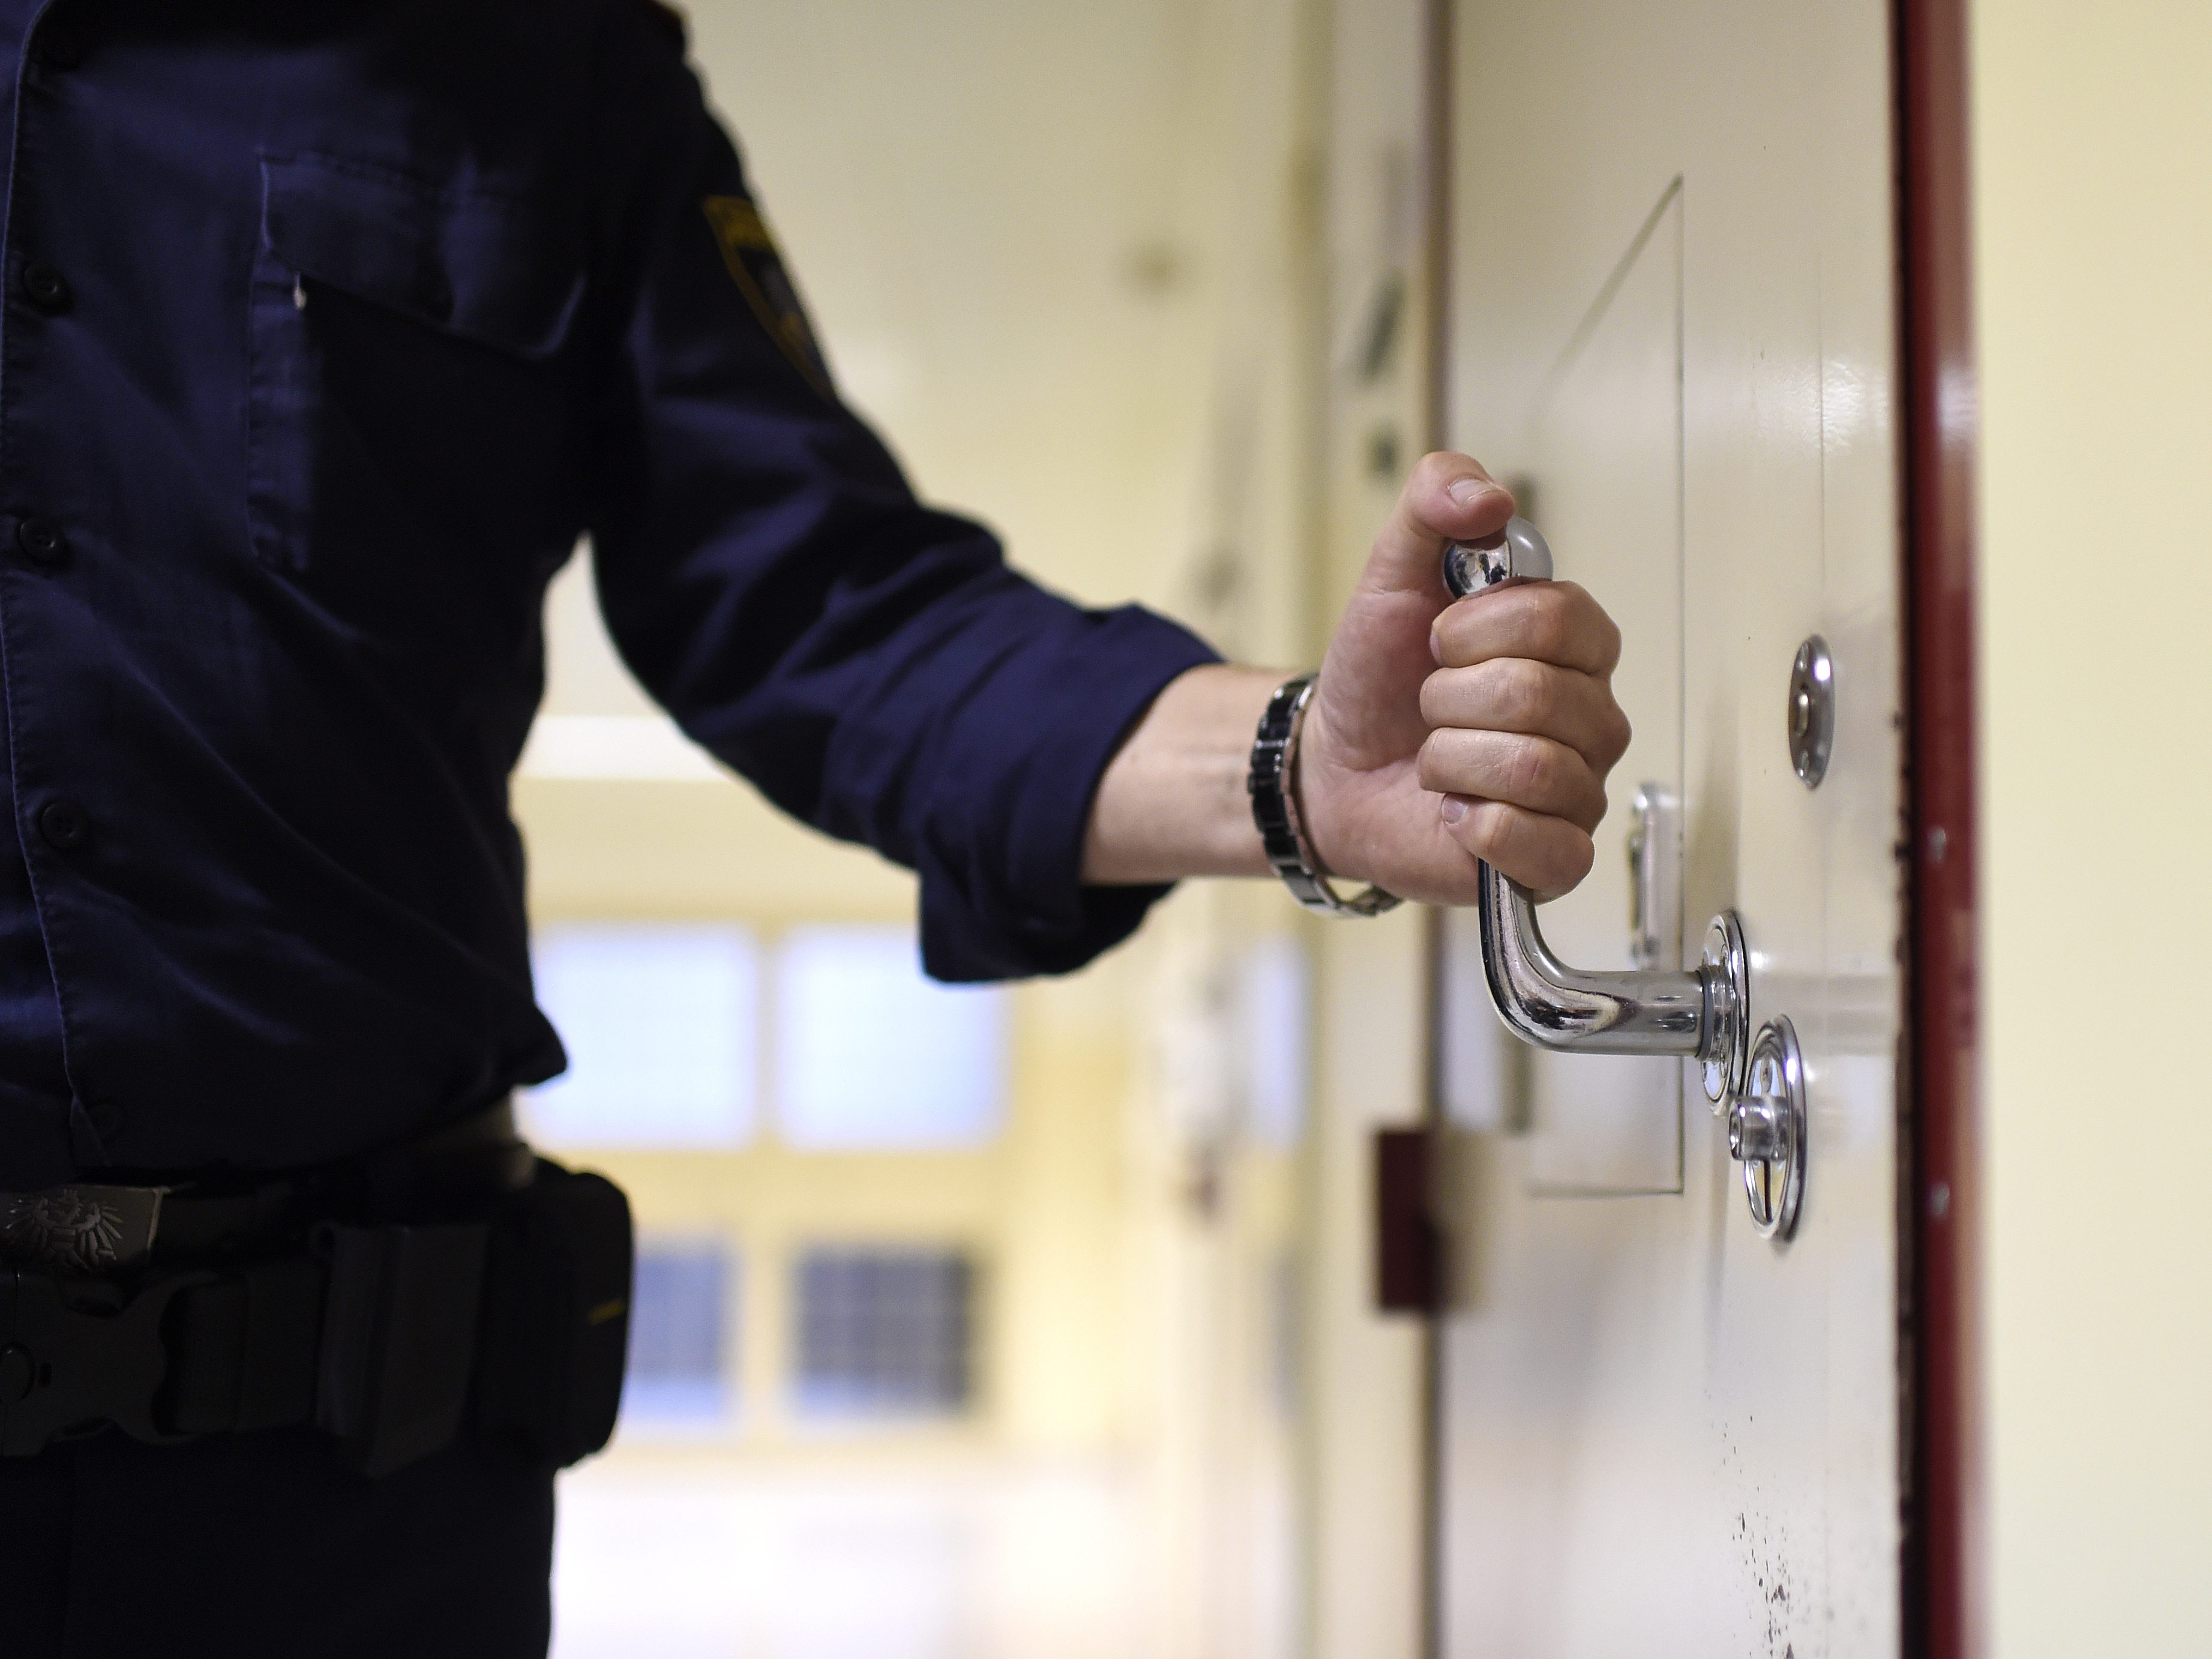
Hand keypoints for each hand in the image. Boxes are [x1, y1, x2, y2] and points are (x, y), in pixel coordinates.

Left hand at [1298, 451, 1630, 902]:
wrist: (1333, 768)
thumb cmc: (1380, 678)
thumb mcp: (1392, 572)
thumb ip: (1435, 504)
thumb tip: (1486, 496)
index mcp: (1574, 644)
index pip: (1559, 617)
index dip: (1477, 629)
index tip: (1437, 641)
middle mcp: (1593, 717)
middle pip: (1538, 694)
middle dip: (1449, 698)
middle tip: (1429, 707)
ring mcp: (1580, 791)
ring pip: (1534, 767)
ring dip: (1450, 759)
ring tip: (1436, 760)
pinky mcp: (1557, 860)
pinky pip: (1544, 845)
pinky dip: (1476, 825)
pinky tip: (1453, 813)